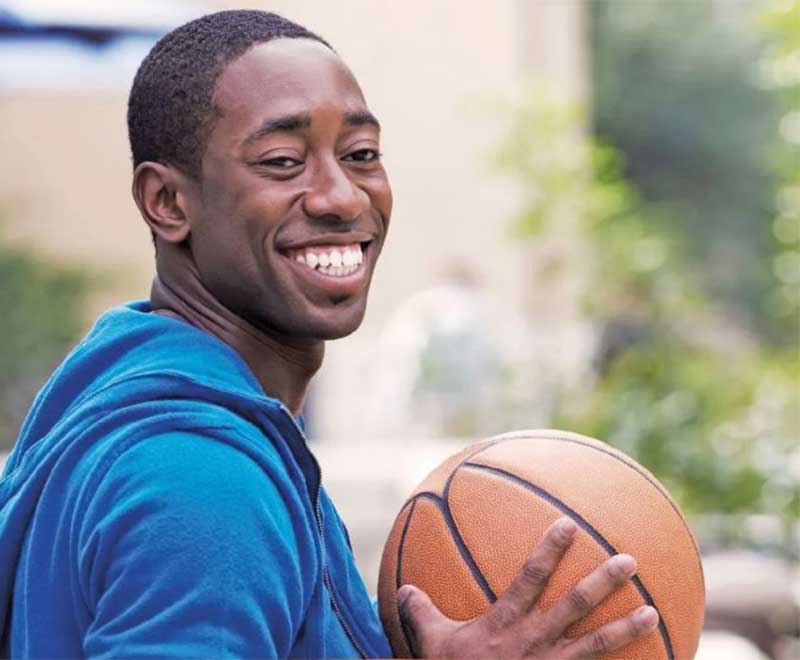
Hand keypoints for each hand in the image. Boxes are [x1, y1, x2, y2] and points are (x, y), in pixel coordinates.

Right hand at [396, 517, 658, 658]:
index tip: (569, 525)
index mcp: (505, 624)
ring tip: (652, 612)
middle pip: (575, 606)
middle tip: (629, 560)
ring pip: (595, 645)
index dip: (550, 550)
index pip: (531, 577)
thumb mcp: (430, 645)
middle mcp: (534, 642)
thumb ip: (420, 612)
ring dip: (625, 629)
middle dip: (603, 582)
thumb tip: (404, 588)